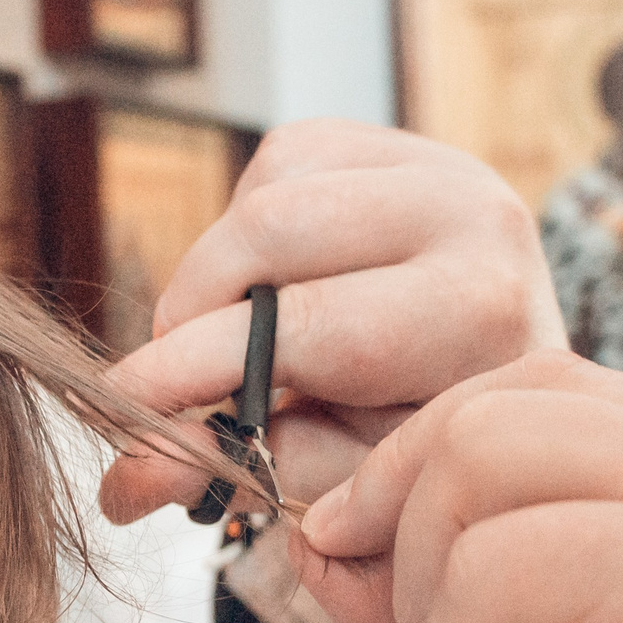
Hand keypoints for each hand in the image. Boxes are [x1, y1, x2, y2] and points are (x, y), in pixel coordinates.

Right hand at [100, 120, 564, 522]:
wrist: (500, 383)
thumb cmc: (419, 445)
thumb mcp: (343, 480)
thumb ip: (241, 473)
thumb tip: (128, 481)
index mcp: (479, 314)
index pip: (303, 326)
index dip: (193, 366)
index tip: (121, 405)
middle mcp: (477, 218)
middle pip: (272, 228)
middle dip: (193, 307)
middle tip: (172, 374)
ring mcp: (443, 163)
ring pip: (269, 186)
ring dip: (224, 268)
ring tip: (242, 334)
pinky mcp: (399, 140)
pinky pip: (282, 157)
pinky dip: (251, 222)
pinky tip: (278, 281)